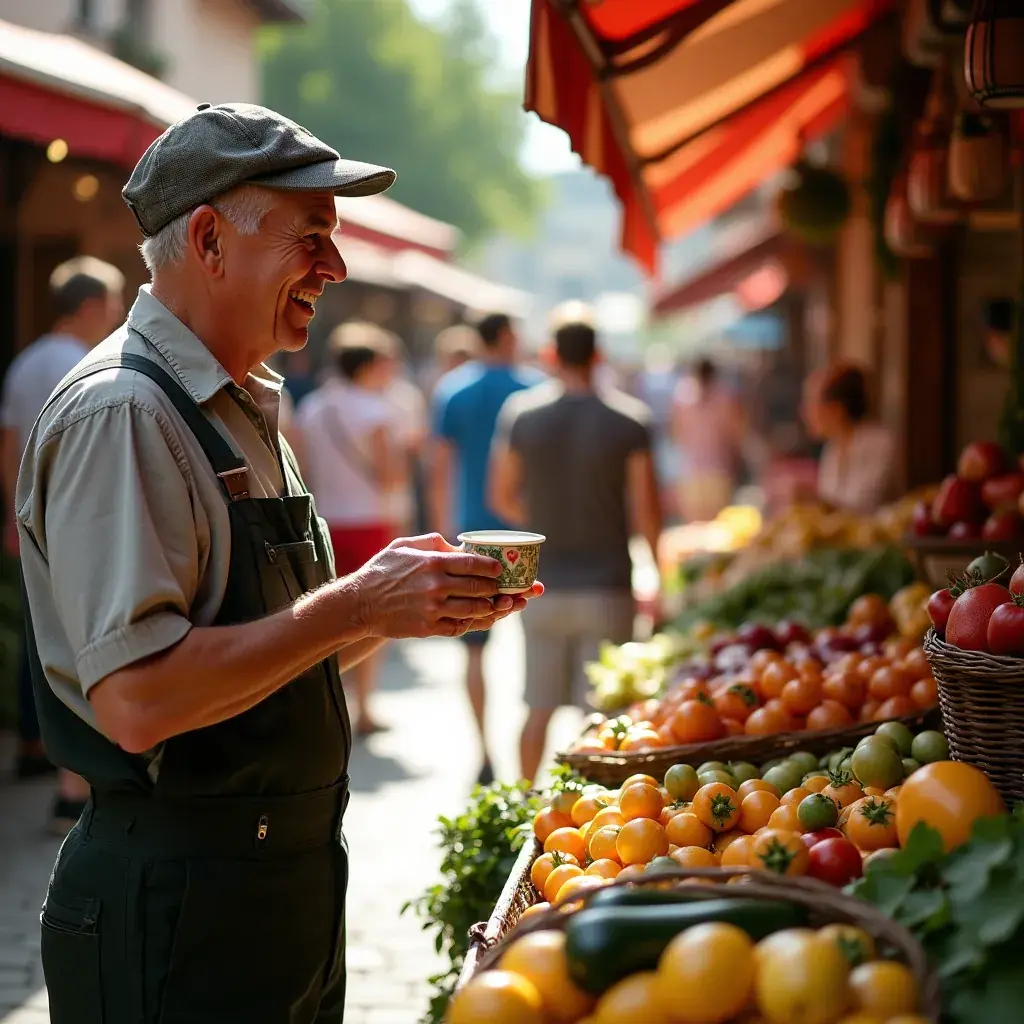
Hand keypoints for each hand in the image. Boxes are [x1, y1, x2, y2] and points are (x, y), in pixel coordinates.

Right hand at [350, 533, 541, 638]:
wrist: (359, 603)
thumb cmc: (382, 571)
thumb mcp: (404, 546)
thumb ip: (433, 543)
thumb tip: (458, 546)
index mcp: (433, 563)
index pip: (475, 563)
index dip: (494, 567)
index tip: (500, 569)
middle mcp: (436, 585)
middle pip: (480, 588)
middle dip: (497, 588)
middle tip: (504, 588)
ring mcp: (433, 608)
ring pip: (475, 610)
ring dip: (490, 608)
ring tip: (497, 605)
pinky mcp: (428, 628)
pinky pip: (459, 627)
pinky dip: (470, 623)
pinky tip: (475, 618)